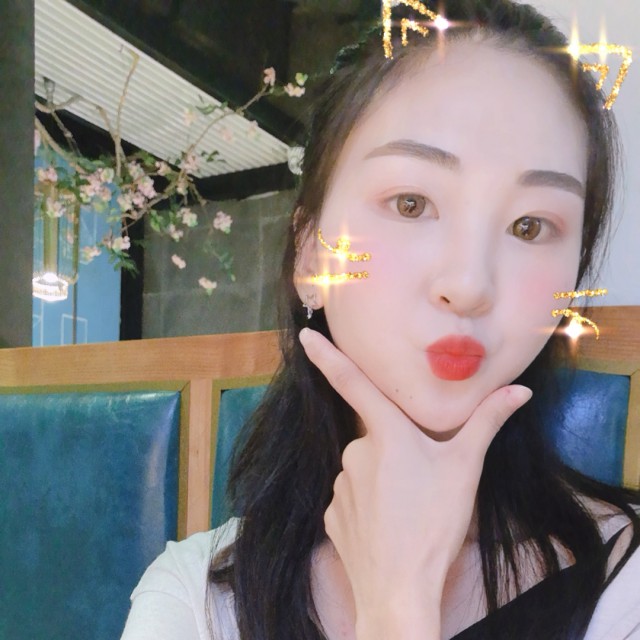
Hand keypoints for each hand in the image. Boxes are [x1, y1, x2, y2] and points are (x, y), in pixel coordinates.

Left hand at [299, 328, 531, 638]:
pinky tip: (387, 528)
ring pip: (365, 470)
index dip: (325, 356)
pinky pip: (352, 499)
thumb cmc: (435, 524)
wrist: (400, 590)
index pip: (351, 382)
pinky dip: (369, 506)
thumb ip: (488, 423)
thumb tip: (520, 391)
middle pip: (377, 438)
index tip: (304, 335)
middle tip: (422, 487)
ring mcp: (339, 485)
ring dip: (384, 481)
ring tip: (407, 513)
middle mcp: (355, 452)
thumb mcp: (467, 469)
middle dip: (397, 452)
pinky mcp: (331, 514)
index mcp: (386, 433)